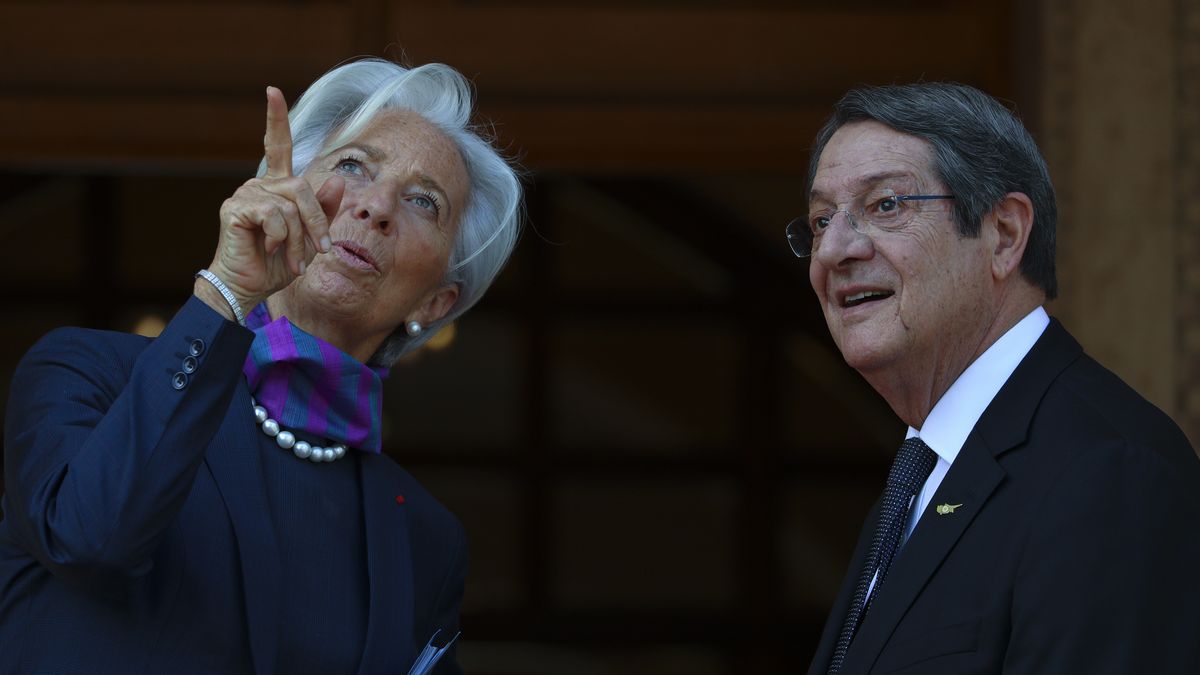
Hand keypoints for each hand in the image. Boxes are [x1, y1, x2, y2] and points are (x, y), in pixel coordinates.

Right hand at [205, 86, 342, 312]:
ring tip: (293, 261)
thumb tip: (335, 177)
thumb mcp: (310, 237)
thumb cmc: (277, 264)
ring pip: (291, 206)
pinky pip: (274, 215)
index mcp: (276, 187)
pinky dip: (282, 237)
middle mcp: (259, 185)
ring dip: (300, 238)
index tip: (272, 91)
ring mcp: (245, 194)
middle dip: (317, 223)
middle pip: (303, 188)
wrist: (249, 287)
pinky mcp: (235, 207)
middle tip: (321, 250)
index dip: (276, 119)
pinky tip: (271, 249)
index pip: (277, 146)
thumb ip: (323, 209)